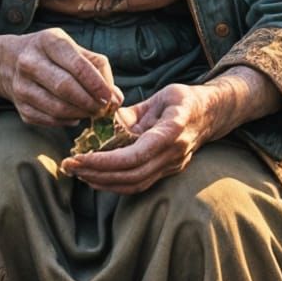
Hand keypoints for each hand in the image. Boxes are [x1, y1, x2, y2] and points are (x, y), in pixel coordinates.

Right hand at [0, 28, 122, 127]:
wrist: (7, 62)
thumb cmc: (49, 54)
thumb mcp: (71, 48)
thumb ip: (97, 68)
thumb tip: (117, 98)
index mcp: (48, 41)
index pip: (77, 65)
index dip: (97, 84)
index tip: (109, 97)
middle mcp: (30, 61)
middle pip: (66, 88)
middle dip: (89, 102)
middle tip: (102, 108)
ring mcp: (21, 85)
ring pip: (57, 108)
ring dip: (80, 114)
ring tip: (91, 112)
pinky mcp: (19, 106)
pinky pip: (49, 120)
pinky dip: (67, 121)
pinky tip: (75, 116)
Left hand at [60, 82, 221, 194]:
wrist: (212, 114)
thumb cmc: (184, 99)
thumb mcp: (161, 95)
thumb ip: (134, 111)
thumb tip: (105, 122)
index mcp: (172, 130)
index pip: (136, 155)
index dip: (106, 161)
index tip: (80, 157)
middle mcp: (173, 153)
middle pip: (132, 175)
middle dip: (97, 173)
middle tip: (69, 165)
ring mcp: (172, 166)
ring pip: (134, 185)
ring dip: (103, 182)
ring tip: (77, 172)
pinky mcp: (167, 172)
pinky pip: (139, 184)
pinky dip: (114, 184)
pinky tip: (95, 177)